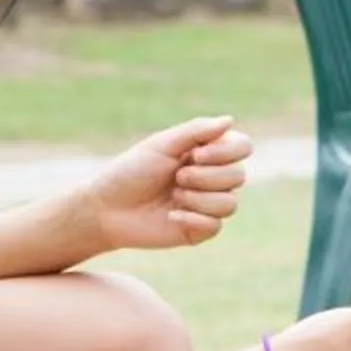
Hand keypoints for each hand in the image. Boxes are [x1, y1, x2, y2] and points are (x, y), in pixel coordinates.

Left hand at [82, 115, 253, 252]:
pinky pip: (216, 226)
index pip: (242, 146)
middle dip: (205, 176)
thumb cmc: (131, 172)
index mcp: (206, 153)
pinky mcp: (200, 230)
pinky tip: (171, 217)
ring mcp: (207, 205)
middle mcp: (212, 178)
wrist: (108, 209)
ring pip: (231, 204)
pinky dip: (192, 219)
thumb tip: (230, 120)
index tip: (194, 155)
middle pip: (239, 176)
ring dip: (199, 198)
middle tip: (176, 177)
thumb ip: (196, 131)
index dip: (226, 152)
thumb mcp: (162, 145)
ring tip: (173, 197)